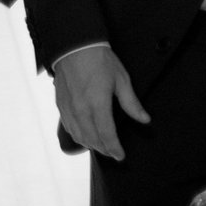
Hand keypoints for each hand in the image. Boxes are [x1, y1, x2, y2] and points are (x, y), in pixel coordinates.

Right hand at [53, 45, 149, 159]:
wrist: (74, 48)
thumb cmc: (101, 61)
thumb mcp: (122, 80)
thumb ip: (131, 103)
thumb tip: (145, 119)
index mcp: (97, 104)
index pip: (107, 134)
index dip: (115, 148)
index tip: (121, 156)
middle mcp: (80, 110)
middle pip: (92, 139)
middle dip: (104, 149)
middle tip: (114, 154)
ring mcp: (68, 109)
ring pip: (79, 136)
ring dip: (91, 145)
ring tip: (103, 148)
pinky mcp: (61, 106)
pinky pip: (69, 128)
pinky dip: (79, 136)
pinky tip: (86, 137)